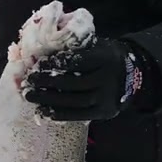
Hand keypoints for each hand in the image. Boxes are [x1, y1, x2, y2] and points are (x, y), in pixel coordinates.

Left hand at [22, 38, 144, 120]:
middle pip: (74, 83)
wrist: (131, 74)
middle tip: (30, 79)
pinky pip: (79, 115)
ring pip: (75, 101)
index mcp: (105, 58)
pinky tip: (43, 111)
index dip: (57, 62)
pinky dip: (60, 114)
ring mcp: (107, 98)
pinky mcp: (104, 112)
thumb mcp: (95, 45)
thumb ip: (75, 47)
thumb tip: (43, 48)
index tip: (40, 63)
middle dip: (49, 82)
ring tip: (30, 95)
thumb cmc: (104, 57)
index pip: (78, 61)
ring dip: (49, 99)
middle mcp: (108, 79)